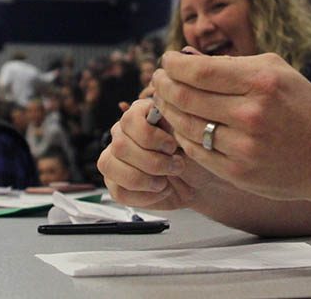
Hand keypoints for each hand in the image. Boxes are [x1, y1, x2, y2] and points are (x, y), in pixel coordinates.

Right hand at [98, 98, 213, 209]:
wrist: (199, 183)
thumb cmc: (194, 157)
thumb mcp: (190, 138)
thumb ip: (174, 127)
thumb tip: (163, 121)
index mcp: (140, 114)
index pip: (129, 120)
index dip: (151, 137)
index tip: (172, 147)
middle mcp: (122, 133)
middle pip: (120, 146)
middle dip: (153, 162)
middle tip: (175, 166)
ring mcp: (114, 158)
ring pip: (111, 167)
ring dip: (145, 179)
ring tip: (166, 181)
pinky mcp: (115, 183)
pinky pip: (118, 191)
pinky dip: (144, 196)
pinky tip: (160, 190)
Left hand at [153, 51, 310, 200]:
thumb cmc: (304, 108)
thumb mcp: (278, 71)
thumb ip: (234, 62)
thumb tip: (187, 57)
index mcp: (261, 81)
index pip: (199, 70)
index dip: (173, 64)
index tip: (167, 60)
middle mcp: (251, 113)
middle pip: (185, 97)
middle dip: (163, 85)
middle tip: (158, 79)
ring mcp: (243, 146)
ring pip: (185, 125)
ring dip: (168, 110)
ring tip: (165, 100)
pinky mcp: (238, 172)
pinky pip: (195, 151)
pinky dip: (182, 136)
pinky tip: (182, 124)